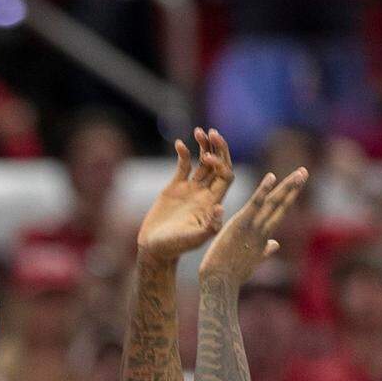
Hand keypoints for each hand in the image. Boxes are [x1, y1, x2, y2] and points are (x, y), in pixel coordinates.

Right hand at [137, 128, 233, 263]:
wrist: (156, 249)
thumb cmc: (175, 247)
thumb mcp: (194, 239)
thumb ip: (209, 226)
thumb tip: (220, 207)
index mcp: (212, 203)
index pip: (225, 176)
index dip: (221, 163)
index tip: (207, 157)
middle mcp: (204, 193)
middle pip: (218, 165)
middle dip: (218, 148)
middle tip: (212, 132)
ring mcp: (191, 190)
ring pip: (203, 162)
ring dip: (203, 145)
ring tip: (199, 131)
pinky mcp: (175, 188)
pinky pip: (183, 166)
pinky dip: (183, 153)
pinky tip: (179, 143)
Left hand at [199, 167, 308, 286]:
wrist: (220, 284)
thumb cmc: (231, 277)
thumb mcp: (252, 262)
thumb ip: (264, 251)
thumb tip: (275, 245)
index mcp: (263, 239)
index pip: (278, 214)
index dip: (288, 199)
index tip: (296, 186)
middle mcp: (262, 232)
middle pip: (281, 206)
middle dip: (293, 188)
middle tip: (305, 171)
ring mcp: (253, 228)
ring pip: (273, 203)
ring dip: (287, 186)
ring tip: (300, 172)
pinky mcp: (240, 225)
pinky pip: (254, 204)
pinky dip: (263, 190)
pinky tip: (272, 176)